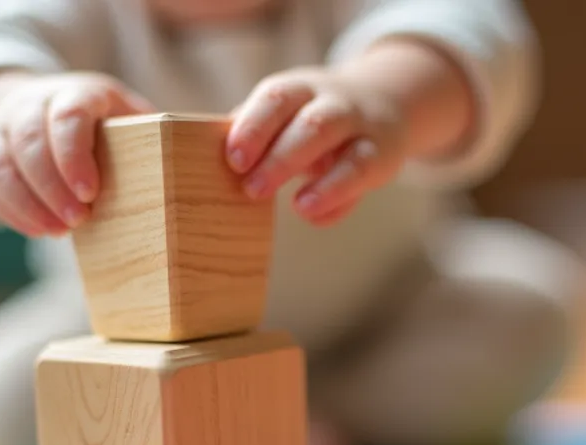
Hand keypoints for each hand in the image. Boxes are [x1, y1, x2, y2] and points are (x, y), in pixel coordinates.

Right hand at [0, 72, 154, 236]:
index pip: (69, 115)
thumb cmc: (107, 127)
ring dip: (31, 202)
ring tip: (59, 232)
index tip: (92, 192)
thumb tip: (214, 169)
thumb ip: (161, 140)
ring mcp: (6, 129)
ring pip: (3, 162)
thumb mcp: (133, 120)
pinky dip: (14, 211)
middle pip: (31, 140)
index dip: (75, 154)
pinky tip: (42, 230)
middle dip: (53, 185)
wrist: (43, 110)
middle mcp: (36, 105)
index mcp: (80, 95)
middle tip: (79, 221)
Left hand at [226, 67, 407, 225]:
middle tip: (252, 190)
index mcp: (299, 89)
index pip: (276, 99)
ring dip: (322, 181)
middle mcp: (333, 103)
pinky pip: (362, 176)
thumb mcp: (284, 113)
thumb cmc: (311, 116)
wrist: (386, 100)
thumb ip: (251, 132)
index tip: (233, 158)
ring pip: (349, 153)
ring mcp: (362, 128)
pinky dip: (338, 196)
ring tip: (297, 206)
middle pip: (312, 124)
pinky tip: (313, 214)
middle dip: (281, 157)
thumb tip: (199, 155)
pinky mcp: (382, 156)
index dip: (254, 127)